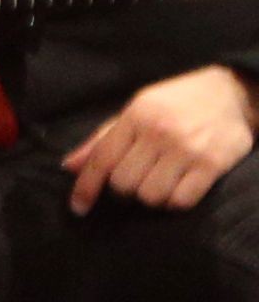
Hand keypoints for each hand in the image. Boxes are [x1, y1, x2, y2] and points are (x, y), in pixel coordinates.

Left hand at [69, 66, 256, 215]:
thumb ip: (103, 139)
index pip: (101, 158)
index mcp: (135, 116)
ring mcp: (187, 149)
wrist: (231, 93)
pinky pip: (181, 201)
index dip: (86, 186)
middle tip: (138, 178)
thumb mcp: (136, 109)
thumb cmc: (176, 103)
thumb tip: (70, 166)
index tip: (78, 207)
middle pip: (124, 183)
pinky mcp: (212, 164)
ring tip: (160, 181)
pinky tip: (179, 187)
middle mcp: (159, 132)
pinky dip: (175, 202)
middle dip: (125, 189)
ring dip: (151, 196)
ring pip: (151, 196)